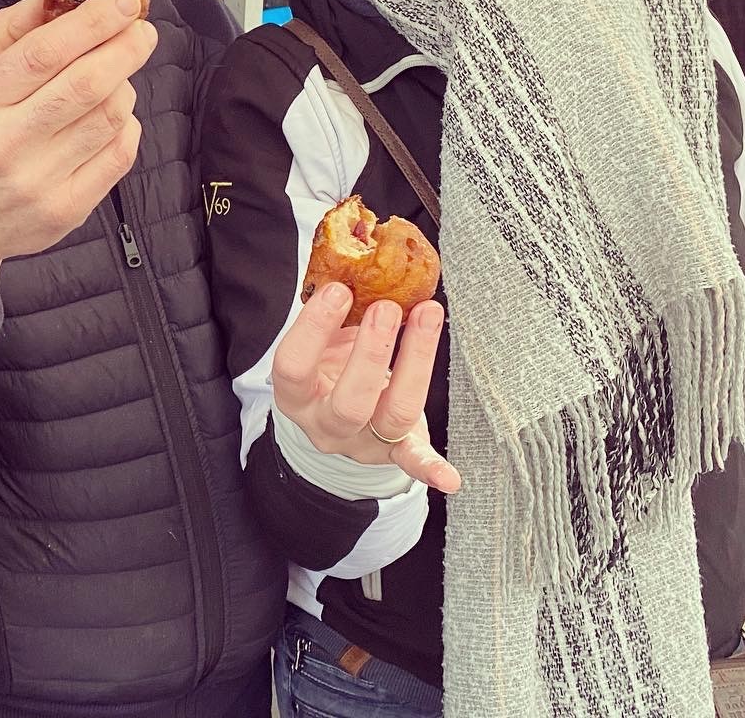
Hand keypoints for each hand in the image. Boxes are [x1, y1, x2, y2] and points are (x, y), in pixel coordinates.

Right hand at [0, 0, 154, 332]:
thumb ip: (5, 35)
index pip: (43, 53)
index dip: (90, 22)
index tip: (121, 0)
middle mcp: (4, 144)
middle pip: (84, 84)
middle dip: (124, 47)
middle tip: (141, 28)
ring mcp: (37, 182)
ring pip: (108, 117)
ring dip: (124, 84)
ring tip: (117, 73)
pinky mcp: (65, 211)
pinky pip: (118, 156)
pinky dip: (127, 125)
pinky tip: (114, 113)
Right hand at [272, 282, 460, 493]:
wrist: (334, 413)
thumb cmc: (328, 363)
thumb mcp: (320, 340)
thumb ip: (335, 313)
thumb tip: (359, 264)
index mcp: (295, 393)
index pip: (294, 366)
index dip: (314, 328)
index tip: (339, 291)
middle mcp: (325, 423)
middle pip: (349, 402)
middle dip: (371, 353)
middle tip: (387, 307)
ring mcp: (362, 442)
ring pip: (391, 415)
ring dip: (415, 363)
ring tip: (426, 314)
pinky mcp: (394, 451)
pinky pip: (412, 462)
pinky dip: (431, 468)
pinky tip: (450, 478)